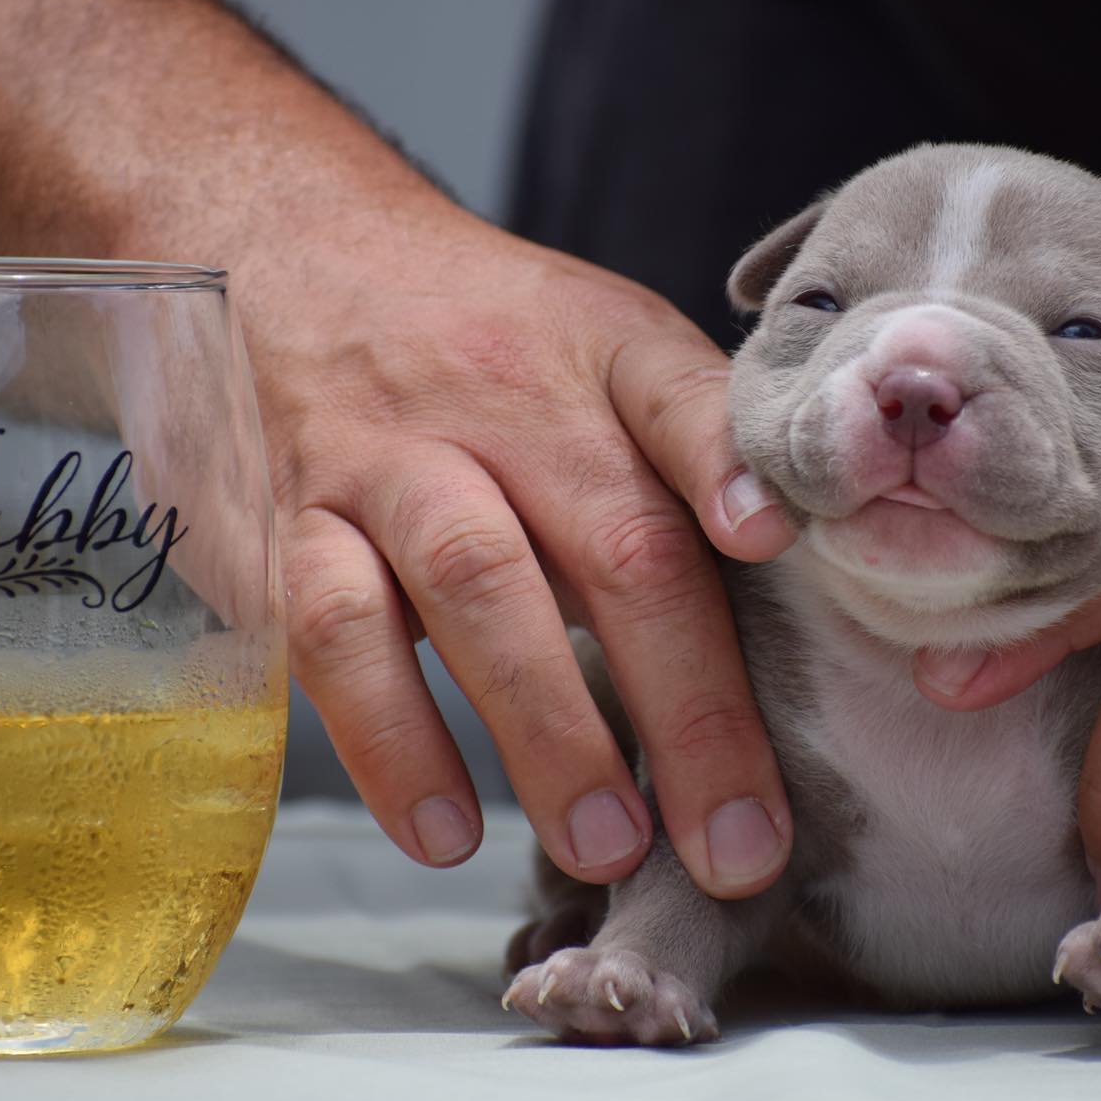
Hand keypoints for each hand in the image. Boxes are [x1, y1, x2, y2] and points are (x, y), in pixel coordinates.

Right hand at [232, 195, 797, 897]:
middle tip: (742, 847)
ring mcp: (390, 458)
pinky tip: (443, 832)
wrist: (292, 253)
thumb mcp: (598, 348)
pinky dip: (391, 742)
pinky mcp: (286, 523)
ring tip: (609, 846)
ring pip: (478, 586)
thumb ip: (694, 450)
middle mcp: (505, 398)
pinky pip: (337, 635)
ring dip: (548, 729)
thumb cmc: (484, 340)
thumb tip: (814, 583)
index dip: (728, 463)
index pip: (683, 394)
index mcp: (607, 352)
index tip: (773, 538)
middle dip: (690, 705)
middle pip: (615, 542)